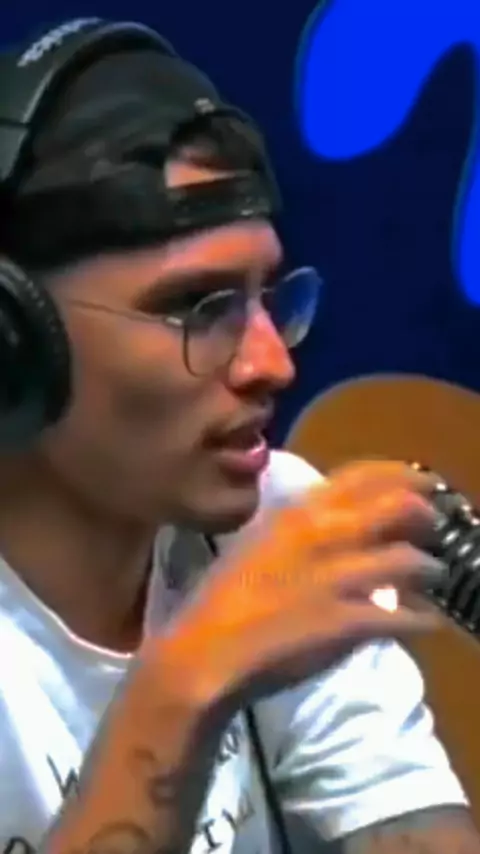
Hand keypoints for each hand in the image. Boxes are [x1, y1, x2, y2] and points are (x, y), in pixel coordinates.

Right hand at [162, 461, 445, 707]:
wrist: (207, 652)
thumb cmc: (222, 597)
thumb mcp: (257, 542)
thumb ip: (296, 527)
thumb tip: (330, 522)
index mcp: (298, 511)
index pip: (363, 475)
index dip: (402, 475)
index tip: (421, 482)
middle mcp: (324, 534)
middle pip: (398, 507)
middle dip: (426, 514)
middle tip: (433, 525)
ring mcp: (339, 578)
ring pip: (411, 561)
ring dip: (430, 569)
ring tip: (432, 575)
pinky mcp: (349, 623)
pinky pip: (405, 618)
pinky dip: (423, 619)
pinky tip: (426, 622)